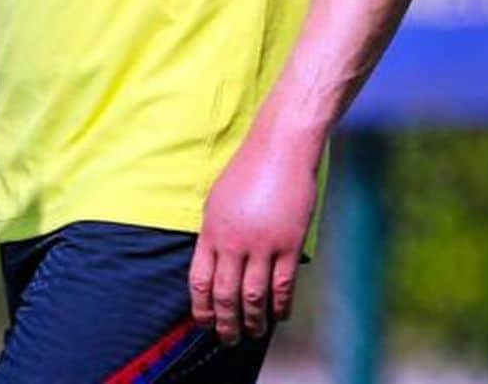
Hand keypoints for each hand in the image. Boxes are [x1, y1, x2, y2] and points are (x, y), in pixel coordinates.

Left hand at [189, 121, 321, 345]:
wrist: (280, 147)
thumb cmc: (249, 169)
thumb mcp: (218, 199)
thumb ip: (214, 234)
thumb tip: (212, 267)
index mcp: (212, 229)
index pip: (199, 280)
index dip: (201, 308)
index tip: (205, 323)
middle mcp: (233, 240)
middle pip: (225, 295)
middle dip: (225, 323)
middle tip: (229, 339)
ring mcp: (262, 243)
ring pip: (253, 296)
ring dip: (253, 321)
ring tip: (254, 333)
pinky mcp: (288, 243)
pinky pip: (283, 285)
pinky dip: (280, 306)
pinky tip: (279, 315)